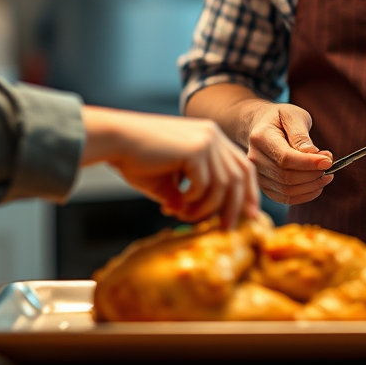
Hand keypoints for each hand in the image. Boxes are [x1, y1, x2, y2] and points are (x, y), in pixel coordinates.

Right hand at [82, 108, 259, 227]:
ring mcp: (207, 140)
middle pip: (239, 176)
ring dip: (205, 208)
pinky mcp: (196, 149)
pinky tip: (175, 202)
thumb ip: (192, 195)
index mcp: (211, 137)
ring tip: (184, 215)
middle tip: (226, 229)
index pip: (242, 165)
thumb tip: (207, 218)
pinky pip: (203, 185)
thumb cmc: (138, 160)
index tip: (249, 216)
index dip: (248, 192)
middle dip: (235, 207)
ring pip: (222, 185)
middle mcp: (213, 135)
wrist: (116, 140)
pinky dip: (191, 200)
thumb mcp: (171, 182)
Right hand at [246, 103, 332, 204]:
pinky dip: (305, 195)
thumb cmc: (281, 118)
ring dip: (312, 186)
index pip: (286, 158)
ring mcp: (258, 175)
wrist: (262, 125)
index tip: (328, 161)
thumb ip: (301, 136)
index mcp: (260, 138)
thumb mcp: (293, 116)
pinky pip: (286, 198)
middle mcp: (255, 159)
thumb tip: (313, 155)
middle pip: (287, 177)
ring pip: (287, 191)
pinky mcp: (265, 186)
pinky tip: (317, 185)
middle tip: (329, 164)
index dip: (309, 163)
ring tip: (326, 174)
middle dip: (313, 174)